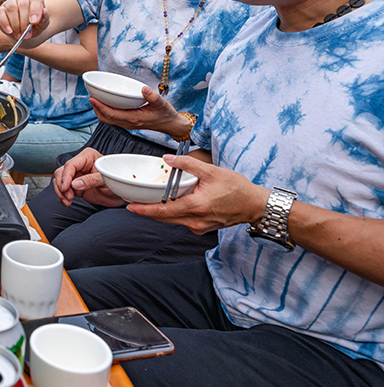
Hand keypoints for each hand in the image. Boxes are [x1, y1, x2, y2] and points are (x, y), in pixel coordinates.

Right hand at [0, 0, 48, 41]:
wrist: (26, 30)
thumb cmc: (36, 24)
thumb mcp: (43, 23)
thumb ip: (44, 18)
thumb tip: (44, 12)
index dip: (35, 10)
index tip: (34, 22)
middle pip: (23, 5)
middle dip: (24, 22)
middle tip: (26, 34)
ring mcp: (10, 1)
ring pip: (11, 9)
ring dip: (15, 25)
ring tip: (19, 35)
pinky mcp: (1, 9)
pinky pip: (0, 14)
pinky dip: (5, 24)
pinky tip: (10, 31)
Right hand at [52, 147, 124, 207]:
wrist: (120, 193)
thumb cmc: (117, 182)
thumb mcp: (107, 180)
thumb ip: (92, 180)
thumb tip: (75, 184)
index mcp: (88, 157)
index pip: (71, 164)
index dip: (66, 176)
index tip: (65, 188)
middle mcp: (79, 164)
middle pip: (61, 172)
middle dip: (62, 185)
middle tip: (68, 197)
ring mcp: (76, 174)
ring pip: (59, 180)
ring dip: (60, 192)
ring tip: (67, 201)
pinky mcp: (74, 185)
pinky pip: (62, 189)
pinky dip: (62, 196)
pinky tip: (67, 202)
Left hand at [89, 86, 185, 136]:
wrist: (171, 125)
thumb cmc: (166, 115)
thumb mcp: (161, 103)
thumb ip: (153, 96)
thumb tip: (144, 89)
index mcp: (133, 119)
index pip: (111, 114)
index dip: (99, 107)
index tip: (92, 98)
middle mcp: (128, 123)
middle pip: (105, 119)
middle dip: (96, 109)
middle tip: (91, 97)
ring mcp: (128, 124)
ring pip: (108, 120)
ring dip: (100, 111)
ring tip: (95, 100)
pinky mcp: (129, 122)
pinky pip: (113, 119)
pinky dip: (106, 112)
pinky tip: (106, 104)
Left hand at [128, 155, 268, 234]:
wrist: (255, 205)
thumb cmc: (237, 188)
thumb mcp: (212, 171)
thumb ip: (188, 165)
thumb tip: (168, 159)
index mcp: (195, 207)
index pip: (163, 211)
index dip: (144, 210)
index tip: (130, 207)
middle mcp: (195, 221)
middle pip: (164, 218)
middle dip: (148, 210)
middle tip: (133, 202)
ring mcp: (199, 226)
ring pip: (172, 221)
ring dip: (160, 212)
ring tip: (148, 201)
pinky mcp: (202, 227)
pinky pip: (182, 221)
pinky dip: (173, 213)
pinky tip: (171, 203)